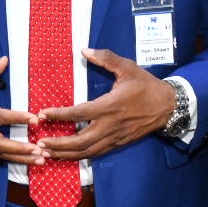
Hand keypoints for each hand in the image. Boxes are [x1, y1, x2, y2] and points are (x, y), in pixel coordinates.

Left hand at [35, 49, 175, 160]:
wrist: (167, 106)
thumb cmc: (146, 85)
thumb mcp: (127, 67)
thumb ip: (106, 58)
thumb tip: (84, 50)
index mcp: (109, 106)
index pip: (78, 113)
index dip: (59, 115)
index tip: (42, 114)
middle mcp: (110, 125)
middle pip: (79, 140)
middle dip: (58, 144)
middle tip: (39, 143)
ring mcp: (114, 137)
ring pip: (87, 151)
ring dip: (66, 154)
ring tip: (47, 153)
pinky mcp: (118, 144)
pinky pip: (96, 153)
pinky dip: (80, 156)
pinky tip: (68, 155)